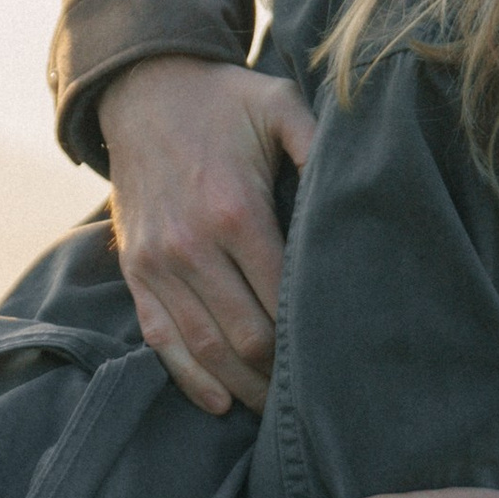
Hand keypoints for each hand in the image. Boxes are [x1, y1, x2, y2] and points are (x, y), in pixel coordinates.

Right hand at [101, 55, 317, 414]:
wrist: (141, 88)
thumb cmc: (222, 100)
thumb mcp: (279, 103)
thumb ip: (320, 145)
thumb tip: (363, 186)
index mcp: (235, 209)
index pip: (281, 298)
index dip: (312, 336)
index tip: (342, 356)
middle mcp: (192, 245)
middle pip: (246, 337)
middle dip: (282, 374)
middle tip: (318, 395)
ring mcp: (157, 264)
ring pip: (205, 349)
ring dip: (243, 388)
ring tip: (277, 410)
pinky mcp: (135, 271)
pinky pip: (160, 340)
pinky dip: (189, 380)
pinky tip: (220, 403)